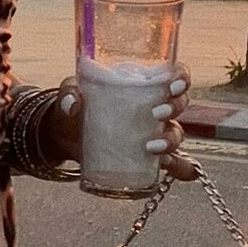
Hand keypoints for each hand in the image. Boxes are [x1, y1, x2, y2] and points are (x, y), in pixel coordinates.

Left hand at [43, 63, 198, 181]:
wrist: (65, 136)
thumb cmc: (75, 106)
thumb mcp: (69, 93)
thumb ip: (68, 93)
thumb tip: (73, 104)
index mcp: (141, 84)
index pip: (173, 75)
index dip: (181, 77)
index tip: (172, 85)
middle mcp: (153, 106)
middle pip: (179, 103)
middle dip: (174, 107)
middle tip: (156, 114)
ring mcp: (152, 132)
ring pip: (176, 132)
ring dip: (172, 140)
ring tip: (152, 148)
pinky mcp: (147, 156)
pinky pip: (173, 162)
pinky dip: (182, 168)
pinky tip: (183, 171)